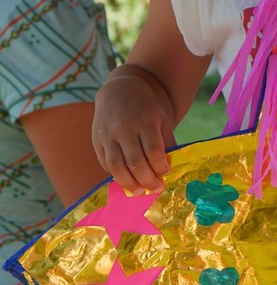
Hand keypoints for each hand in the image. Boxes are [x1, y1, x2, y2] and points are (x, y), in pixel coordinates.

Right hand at [92, 70, 175, 193]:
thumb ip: (167, 141)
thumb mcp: (161, 120)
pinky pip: (105, 162)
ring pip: (117, 165)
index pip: (153, 150)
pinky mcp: (97, 140)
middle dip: (147, 180)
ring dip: (128, 183)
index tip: (166, 174)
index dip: (160, 166)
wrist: (120, 92)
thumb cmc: (146, 110)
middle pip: (135, 161)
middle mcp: (125, 129)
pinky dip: (115, 175)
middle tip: (155, 189)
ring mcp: (109, 135)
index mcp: (145, 122)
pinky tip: (126, 180)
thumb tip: (171, 167)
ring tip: (139, 192)